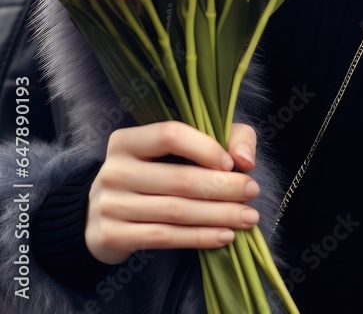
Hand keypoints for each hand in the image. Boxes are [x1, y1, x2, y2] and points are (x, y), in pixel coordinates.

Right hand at [85, 120, 259, 264]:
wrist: (99, 217)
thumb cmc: (150, 175)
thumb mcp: (176, 149)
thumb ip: (221, 138)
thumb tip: (243, 159)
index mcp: (126, 140)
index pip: (170, 134)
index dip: (205, 147)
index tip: (232, 163)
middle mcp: (114, 170)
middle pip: (179, 178)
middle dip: (223, 186)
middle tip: (253, 192)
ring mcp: (109, 205)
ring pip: (176, 211)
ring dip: (219, 215)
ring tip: (248, 217)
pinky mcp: (111, 237)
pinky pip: (165, 237)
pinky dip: (200, 237)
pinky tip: (224, 236)